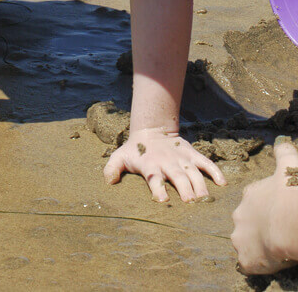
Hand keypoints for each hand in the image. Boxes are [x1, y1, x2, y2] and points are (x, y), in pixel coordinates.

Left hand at [103, 127, 226, 201]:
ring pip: (194, 171)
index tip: (162, 200)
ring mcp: (182, 157)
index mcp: (150, 165)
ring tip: (206, 199)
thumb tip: (109, 181)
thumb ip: (112, 168)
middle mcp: (168, 162)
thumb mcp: (120, 156)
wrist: (152, 130)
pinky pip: (206, 162)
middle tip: (191, 203)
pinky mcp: (192, 153)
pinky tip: (223, 183)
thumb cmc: (135, 150)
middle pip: (178, 176)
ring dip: (200, 185)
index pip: (154, 177)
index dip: (158, 188)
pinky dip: (215, 171)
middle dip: (184, 189)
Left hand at [232, 139, 297, 274]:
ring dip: (256, 246)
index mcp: (250, 194)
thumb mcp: (289, 164)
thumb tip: (281, 142)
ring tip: (273, 249)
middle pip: (245, 222)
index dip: (264, 208)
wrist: (293, 218)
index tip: (276, 212)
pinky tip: (270, 263)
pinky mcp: (247, 259)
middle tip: (276, 232)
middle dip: (257, 227)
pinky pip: (248, 264)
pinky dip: (257, 265)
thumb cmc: (291, 190)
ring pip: (244, 243)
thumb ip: (283, 153)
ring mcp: (241, 238)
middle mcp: (240, 215)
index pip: (252, 201)